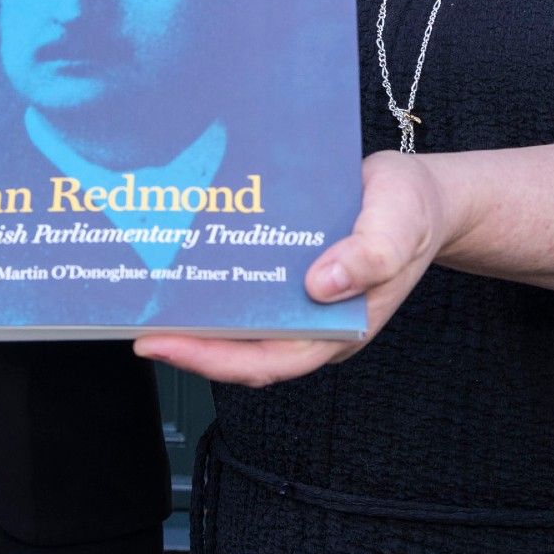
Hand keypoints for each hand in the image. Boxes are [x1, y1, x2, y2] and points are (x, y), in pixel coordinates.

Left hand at [133, 151, 450, 386]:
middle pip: (239, 348)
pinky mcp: (289, 271)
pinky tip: (182, 257)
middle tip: (132, 321)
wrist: (420, 193)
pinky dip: (214, 277)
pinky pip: (245, 284)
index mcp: (338, 329)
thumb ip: (370, 255)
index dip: (211, 360)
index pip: (265, 360)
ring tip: (145, 294)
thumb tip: (322, 283)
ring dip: (194, 312)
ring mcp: (298, 299)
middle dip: (185, 341)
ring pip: (237, 320)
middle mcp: (310, 322)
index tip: (162, 344)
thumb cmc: (412, 212)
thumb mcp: (398, 226)